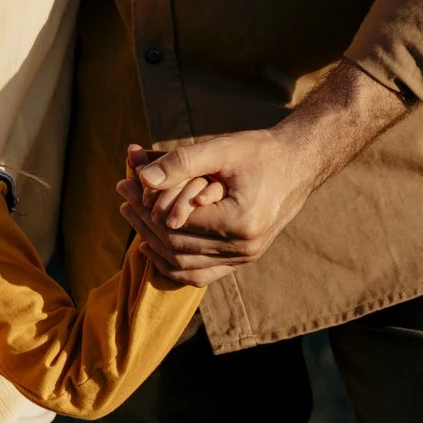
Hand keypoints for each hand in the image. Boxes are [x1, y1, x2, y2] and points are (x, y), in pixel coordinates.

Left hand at [114, 64, 409, 286]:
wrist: (299, 164)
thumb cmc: (260, 151)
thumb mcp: (220, 148)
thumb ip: (180, 162)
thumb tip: (141, 176)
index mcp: (241, 222)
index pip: (176, 223)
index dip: (145, 204)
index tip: (126, 182)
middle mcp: (244, 248)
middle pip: (176, 244)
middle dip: (142, 219)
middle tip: (123, 192)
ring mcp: (245, 258)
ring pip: (184, 262)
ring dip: (152, 240)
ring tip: (129, 212)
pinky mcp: (243, 259)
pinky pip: (201, 273)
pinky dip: (172, 264)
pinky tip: (149, 247)